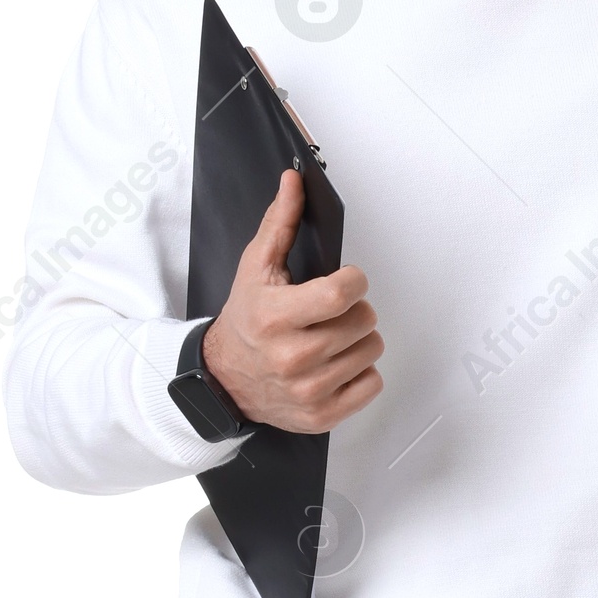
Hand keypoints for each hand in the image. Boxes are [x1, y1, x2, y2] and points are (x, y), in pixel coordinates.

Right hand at [201, 168, 383, 433]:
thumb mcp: (256, 268)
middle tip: (332, 312)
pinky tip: (336, 364)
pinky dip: (360, 373)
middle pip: (364, 320)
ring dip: (358, 340)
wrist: (225, 378)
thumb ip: (280, 222)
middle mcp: (293, 358)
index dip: (354, 281)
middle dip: (355, 310)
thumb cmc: (246, 321)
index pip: (343, 294)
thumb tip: (294, 182)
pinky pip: (372, 384)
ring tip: (331, 338)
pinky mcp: (322, 415)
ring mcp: (309, 391)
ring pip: (372, 350)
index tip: (346, 281)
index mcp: (277, 318)